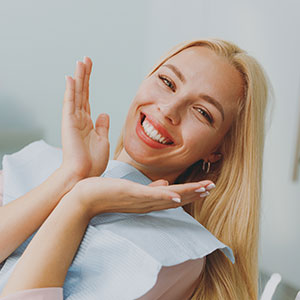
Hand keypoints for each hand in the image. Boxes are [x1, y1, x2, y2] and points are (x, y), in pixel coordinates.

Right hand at [60, 57, 109, 178]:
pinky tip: (71, 77)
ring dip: (79, 78)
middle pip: (82, 93)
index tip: (90, 69)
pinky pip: (70, 104)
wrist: (84, 175)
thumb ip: (102, 126)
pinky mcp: (69, 124)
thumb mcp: (102, 140)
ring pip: (77, 94)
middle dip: (85, 76)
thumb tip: (104, 113)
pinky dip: (71, 91)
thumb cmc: (93, 162)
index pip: (88, 98)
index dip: (89, 84)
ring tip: (81, 62)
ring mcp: (73, 120)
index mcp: (88, 123)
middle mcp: (79, 119)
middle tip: (86, 59)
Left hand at [72, 177, 214, 218]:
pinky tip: (178, 197)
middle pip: (176, 199)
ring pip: (168, 197)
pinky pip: (151, 197)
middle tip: (211, 187)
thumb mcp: (132, 190)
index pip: (174, 197)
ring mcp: (140, 200)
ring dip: (187, 194)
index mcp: (148, 200)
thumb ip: (151, 189)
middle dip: (194, 193)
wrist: (84, 198)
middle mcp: (147, 203)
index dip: (190, 193)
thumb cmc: (107, 193)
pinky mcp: (131, 195)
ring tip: (204, 188)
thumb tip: (165, 184)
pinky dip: (165, 197)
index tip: (205, 188)